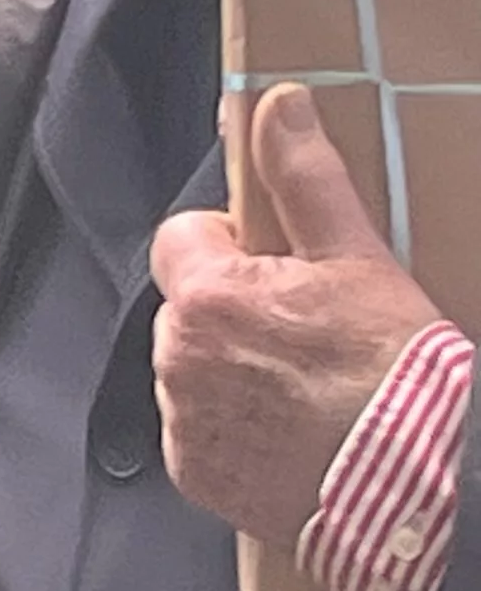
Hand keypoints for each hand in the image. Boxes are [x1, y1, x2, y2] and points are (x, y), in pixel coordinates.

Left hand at [151, 84, 443, 551]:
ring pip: (191, 367)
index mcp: (207, 297)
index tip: (280, 266)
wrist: (414, 485)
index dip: (231, 245)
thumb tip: (277, 104)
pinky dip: (234, 424)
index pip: (182, 238)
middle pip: (187, 305)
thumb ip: (305, 178)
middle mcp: (177, 359)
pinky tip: (291, 428)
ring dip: (231, 366)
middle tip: (307, 330)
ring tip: (306, 385)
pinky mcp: (194, 473)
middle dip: (232, 308)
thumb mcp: (359, 259)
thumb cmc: (393, 373)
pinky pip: (199, 429)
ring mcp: (182, 421)